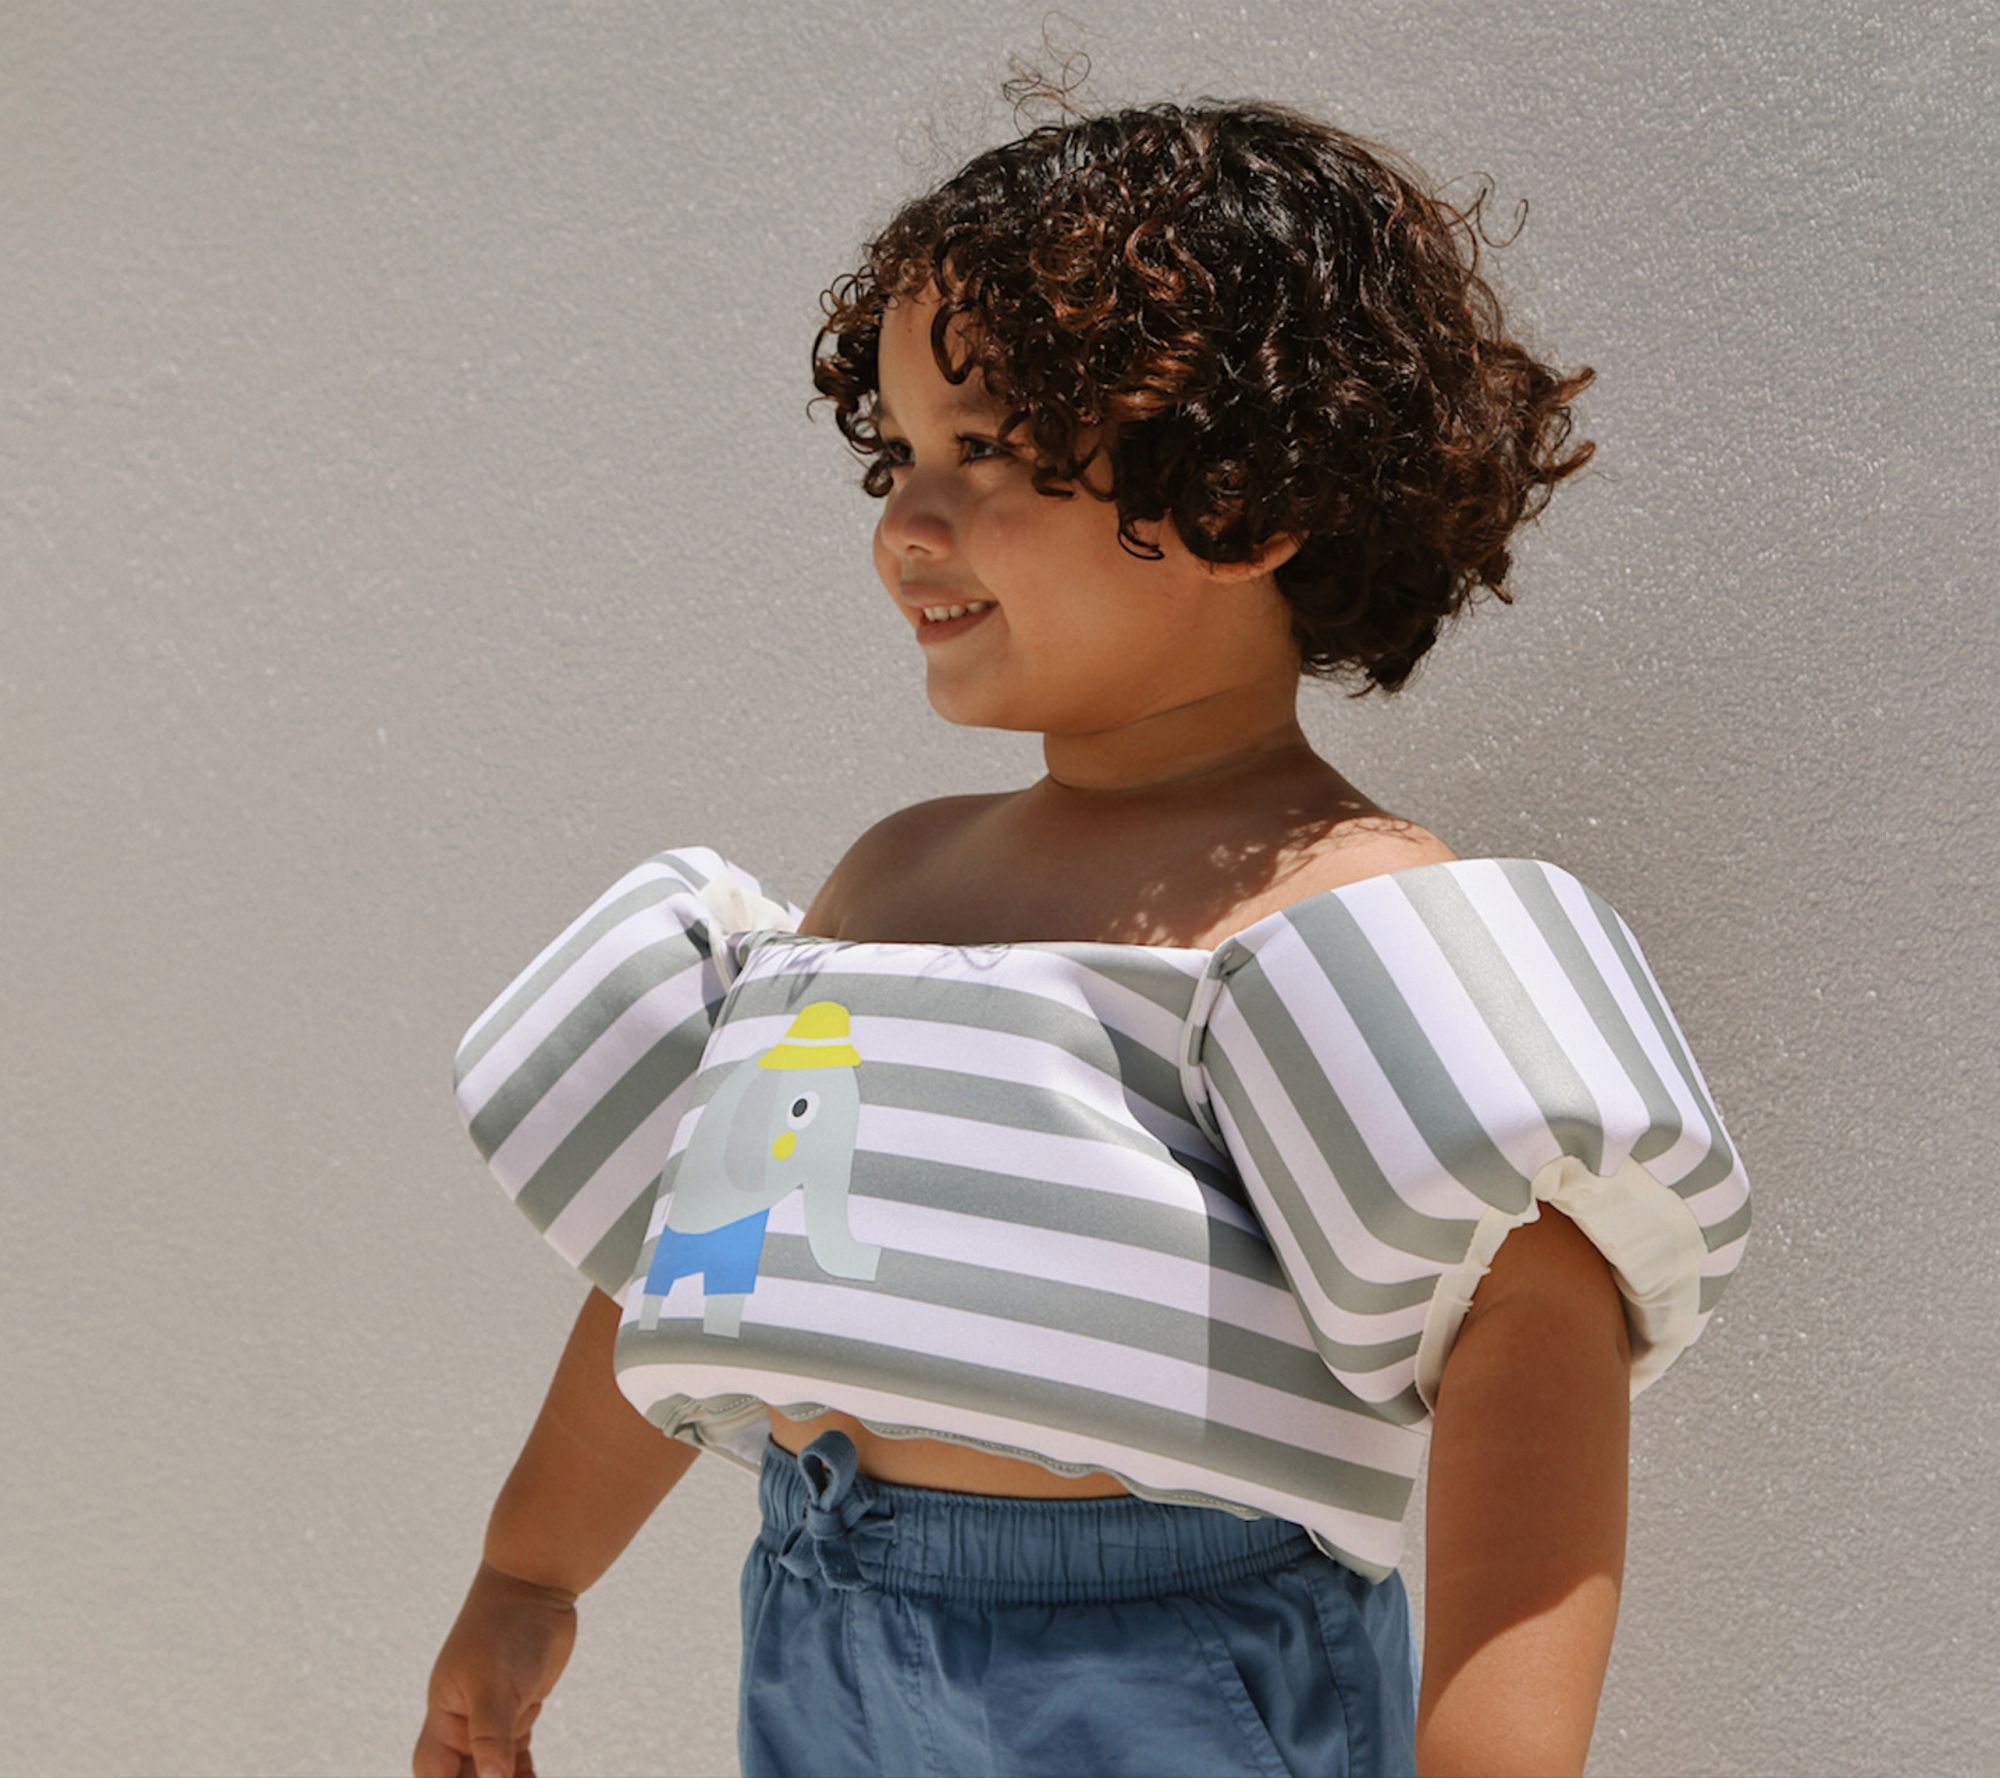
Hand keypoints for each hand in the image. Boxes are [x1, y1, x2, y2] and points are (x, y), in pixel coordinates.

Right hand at [412, 1561, 579, 1777]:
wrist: (535, 1587)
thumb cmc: (505, 1629)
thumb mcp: (495, 1684)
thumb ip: (491, 1734)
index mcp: (444, 1716)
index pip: (433, 1772)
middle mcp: (462, 1722)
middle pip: (463, 1776)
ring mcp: (491, 1717)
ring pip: (492, 1770)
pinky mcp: (518, 1710)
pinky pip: (516, 1756)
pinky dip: (525, 1773)